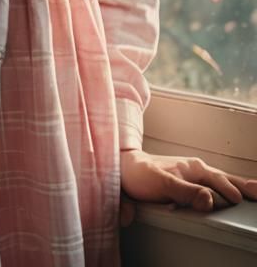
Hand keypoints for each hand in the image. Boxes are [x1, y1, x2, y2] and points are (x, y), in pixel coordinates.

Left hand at [120, 149, 256, 219]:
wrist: (125, 167)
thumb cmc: (141, 174)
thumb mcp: (163, 184)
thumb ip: (186, 192)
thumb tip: (209, 200)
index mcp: (195, 168)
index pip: (219, 182)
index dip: (230, 192)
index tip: (239, 201)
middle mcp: (197, 169)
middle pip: (226, 179)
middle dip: (244, 186)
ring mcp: (194, 174)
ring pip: (221, 180)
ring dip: (237, 186)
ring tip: (255, 191)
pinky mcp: (188, 181)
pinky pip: (212, 184)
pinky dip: (225, 187)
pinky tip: (231, 192)